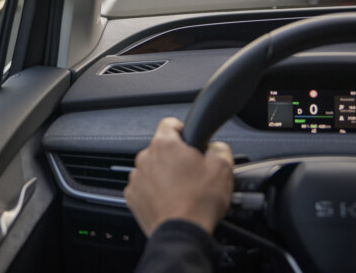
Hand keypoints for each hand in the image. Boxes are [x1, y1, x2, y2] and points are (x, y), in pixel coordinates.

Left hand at [124, 117, 233, 235]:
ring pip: (152, 168)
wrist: (182, 233)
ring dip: (164, 175)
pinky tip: (170, 201)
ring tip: (182, 191)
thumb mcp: (222, 167)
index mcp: (165, 145)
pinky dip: (154, 192)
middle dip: (175, 157)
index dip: (182, 128)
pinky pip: (144, 187)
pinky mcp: (132, 197)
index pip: (169, 122)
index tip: (188, 138)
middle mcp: (145, 158)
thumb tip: (214, 147)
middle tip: (192, 173)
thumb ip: (219, 147)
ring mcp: (136, 178)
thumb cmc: (199, 202)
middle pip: (161, 149)